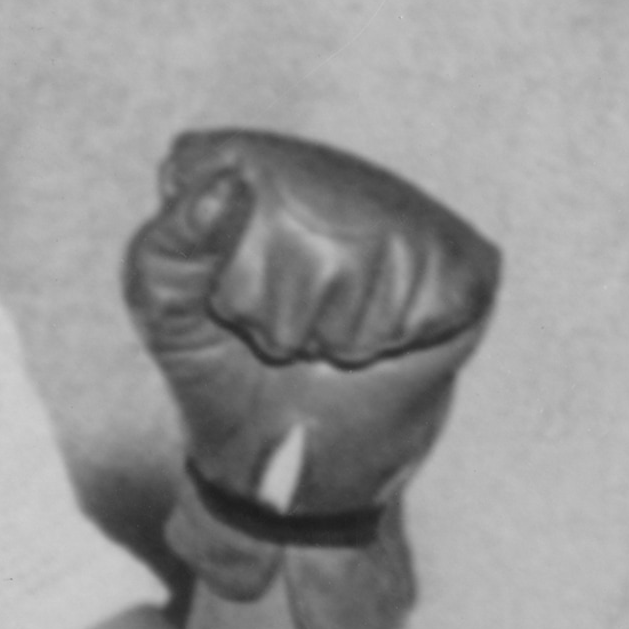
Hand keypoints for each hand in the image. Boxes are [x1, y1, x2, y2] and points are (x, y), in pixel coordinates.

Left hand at [123, 130, 499, 628]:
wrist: (283, 467)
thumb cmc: (221, 376)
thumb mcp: (166, 313)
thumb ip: (168, 246)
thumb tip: (224, 185)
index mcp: (257, 160)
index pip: (243, 174)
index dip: (231, 267)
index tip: (226, 310)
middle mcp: (337, 171)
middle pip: (310, 223)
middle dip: (284, 310)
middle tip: (284, 339)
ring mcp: (408, 211)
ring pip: (369, 257)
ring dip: (339, 331)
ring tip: (330, 344)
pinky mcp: (463, 262)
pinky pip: (432, 288)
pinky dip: (396, 337)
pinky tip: (379, 346)